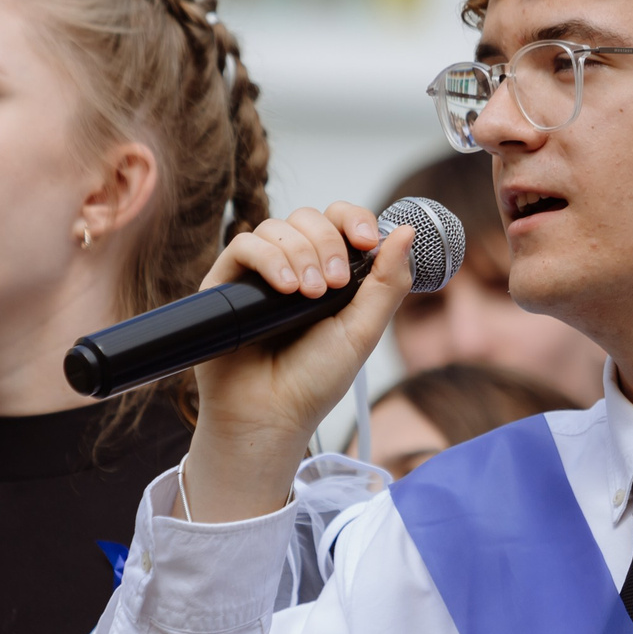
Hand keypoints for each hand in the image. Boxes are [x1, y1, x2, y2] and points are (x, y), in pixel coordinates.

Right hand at [182, 204, 413, 521]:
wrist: (270, 416)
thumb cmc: (315, 381)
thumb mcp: (363, 330)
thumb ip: (388, 282)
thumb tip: (406, 230)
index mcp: (329, 274)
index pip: (339, 221)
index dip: (354, 219)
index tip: (367, 241)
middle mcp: (293, 267)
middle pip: (309, 218)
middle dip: (327, 243)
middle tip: (332, 285)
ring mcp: (259, 274)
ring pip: (277, 228)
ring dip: (300, 253)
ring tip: (306, 295)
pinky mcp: (226, 282)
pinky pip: (244, 244)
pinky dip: (269, 258)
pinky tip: (284, 289)